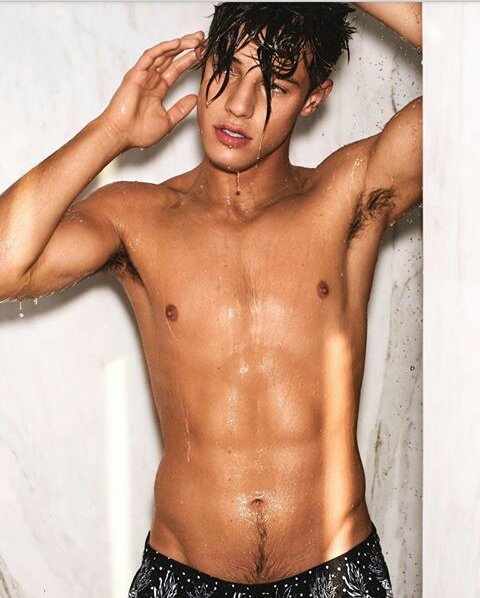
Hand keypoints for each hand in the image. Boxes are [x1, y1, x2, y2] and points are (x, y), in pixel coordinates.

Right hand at [98, 31, 204, 149]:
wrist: (121, 136)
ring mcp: (143, 76)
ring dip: (179, 45)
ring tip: (195, 39)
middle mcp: (151, 80)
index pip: (176, 69)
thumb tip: (195, 98)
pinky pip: (150, 57)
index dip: (189, 60)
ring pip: (163, 54)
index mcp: (158, 90)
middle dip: (187, 47)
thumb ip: (181, 109)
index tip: (202, 53)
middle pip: (171, 58)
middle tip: (202, 39)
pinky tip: (177, 44)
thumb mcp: (168, 121)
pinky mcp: (136, 74)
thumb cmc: (139, 132)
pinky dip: (163, 49)